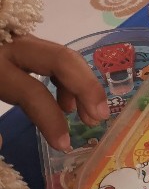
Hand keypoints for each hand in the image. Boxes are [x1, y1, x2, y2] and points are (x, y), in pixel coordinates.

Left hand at [0, 35, 107, 152]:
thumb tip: (2, 143)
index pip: (32, 92)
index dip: (50, 121)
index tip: (64, 146)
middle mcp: (7, 47)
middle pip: (59, 59)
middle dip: (85, 87)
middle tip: (98, 117)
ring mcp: (11, 42)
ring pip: (59, 55)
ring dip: (80, 83)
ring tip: (86, 113)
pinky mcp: (12, 46)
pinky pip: (47, 57)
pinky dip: (63, 77)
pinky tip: (64, 102)